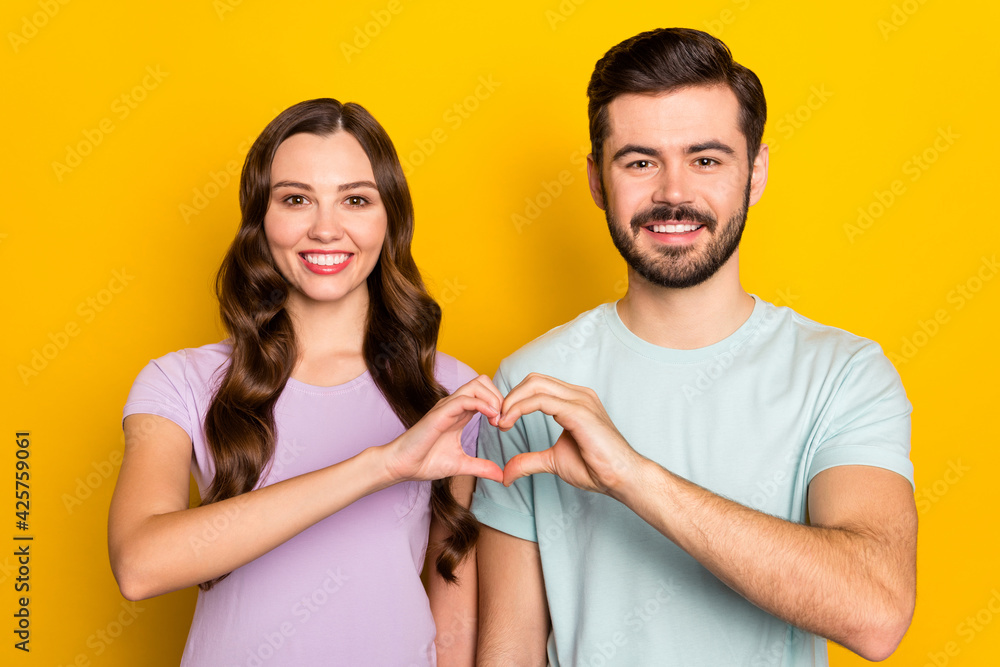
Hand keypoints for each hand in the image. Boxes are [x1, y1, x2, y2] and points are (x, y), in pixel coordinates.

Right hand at [381, 375, 504, 483]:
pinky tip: (491, 418)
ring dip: (493, 399)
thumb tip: (501, 476)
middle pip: (483, 382)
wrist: (402, 466)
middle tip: (504, 420)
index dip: (500, 404)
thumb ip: (481, 467)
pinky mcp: (440, 413)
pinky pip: (465, 399)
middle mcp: (454, 406)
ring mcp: (447, 407)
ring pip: (476, 385)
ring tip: (498, 420)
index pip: (485, 394)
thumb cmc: (425, 462)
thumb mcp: (461, 465)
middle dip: (499, 397)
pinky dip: (483, 405)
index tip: (505, 425)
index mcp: (460, 414)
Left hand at [497, 373, 644, 495]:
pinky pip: (541, 401)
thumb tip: (506, 473)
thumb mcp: (553, 461)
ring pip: (535, 385)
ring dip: (512, 401)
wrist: (621, 479)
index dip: (515, 399)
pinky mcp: (579, 412)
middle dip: (510, 396)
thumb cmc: (596, 468)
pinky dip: (520, 408)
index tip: (501, 420)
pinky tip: (510, 422)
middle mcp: (577, 394)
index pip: (537, 386)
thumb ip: (529, 461)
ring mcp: (580, 400)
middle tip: (497, 420)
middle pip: (533, 379)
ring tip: (501, 422)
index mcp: (574, 401)